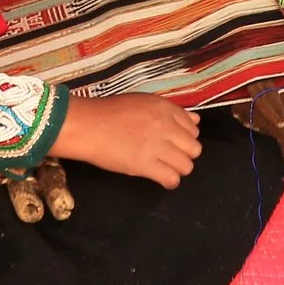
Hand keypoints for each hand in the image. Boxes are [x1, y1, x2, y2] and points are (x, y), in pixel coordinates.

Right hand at [50, 95, 200, 187]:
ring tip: (165, 168)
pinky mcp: (146, 165)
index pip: (193, 127)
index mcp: (164, 109)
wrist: (87, 125)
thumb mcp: (142, 102)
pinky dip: (169, 181)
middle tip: (170, 157)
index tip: (174, 142)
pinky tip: (161, 179)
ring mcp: (157, 147)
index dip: (185, 137)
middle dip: (185, 154)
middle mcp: (165, 126)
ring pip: (187, 166)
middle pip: (194, 148)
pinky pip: (171, 179)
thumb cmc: (109, 112)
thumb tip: (196, 121)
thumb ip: (170, 112)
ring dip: (178, 169)